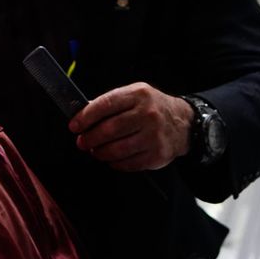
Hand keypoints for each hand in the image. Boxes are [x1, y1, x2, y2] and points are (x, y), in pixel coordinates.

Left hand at [68, 83, 192, 171]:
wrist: (184, 123)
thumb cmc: (154, 108)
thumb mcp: (136, 95)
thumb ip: (113, 102)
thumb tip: (84, 114)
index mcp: (139, 95)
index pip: (106, 104)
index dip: (86, 116)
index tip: (75, 125)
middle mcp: (148, 114)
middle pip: (110, 129)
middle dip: (90, 138)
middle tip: (82, 142)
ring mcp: (153, 136)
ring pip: (117, 149)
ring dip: (100, 152)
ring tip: (95, 151)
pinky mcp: (156, 155)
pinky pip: (128, 164)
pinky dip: (114, 163)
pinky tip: (111, 158)